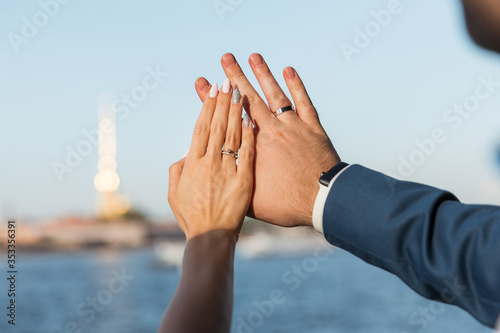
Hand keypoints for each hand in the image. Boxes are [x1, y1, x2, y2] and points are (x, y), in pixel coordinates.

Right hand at [168, 80, 253, 239]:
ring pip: (233, 134)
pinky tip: (252, 119)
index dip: (207, 107)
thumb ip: (177, 170)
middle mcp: (209, 163)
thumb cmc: (191, 217)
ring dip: (236, 111)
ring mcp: (228, 170)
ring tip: (240, 91)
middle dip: (223, 102)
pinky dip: (250, 135)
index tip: (212, 90)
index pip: (201, 128)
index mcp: (192, 164)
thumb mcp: (174, 193)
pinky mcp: (244, 180)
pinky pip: (248, 153)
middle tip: (228, 81)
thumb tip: (185, 153)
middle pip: (217, 125)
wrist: (211, 238)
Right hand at [195, 53, 339, 227]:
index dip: (213, 100)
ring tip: (253, 56)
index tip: (203, 83)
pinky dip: (296, 86)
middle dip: (236, 77)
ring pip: (275, 95)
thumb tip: (217, 173)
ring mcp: (293, 127)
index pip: (228, 117)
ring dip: (264, 74)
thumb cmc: (287, 205)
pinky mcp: (312, 128)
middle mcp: (272, 131)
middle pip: (250, 99)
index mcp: (253, 147)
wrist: (322, 202)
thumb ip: (235, 182)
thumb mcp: (252, 200)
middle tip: (225, 58)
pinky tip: (288, 70)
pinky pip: (303, 102)